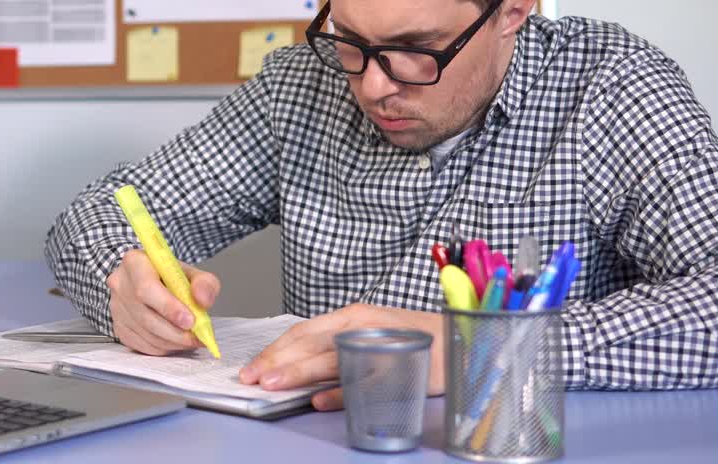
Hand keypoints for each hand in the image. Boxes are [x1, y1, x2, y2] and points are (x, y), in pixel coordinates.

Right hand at [106, 249, 219, 355]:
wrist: (150, 281)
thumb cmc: (169, 277)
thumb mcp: (191, 272)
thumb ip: (204, 282)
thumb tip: (203, 300)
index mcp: (135, 262)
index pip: (146, 288)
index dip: (168, 307)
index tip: (190, 320)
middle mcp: (120, 284)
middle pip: (146, 316)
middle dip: (175, 331)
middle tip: (197, 337)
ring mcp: (116, 307)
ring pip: (145, 334)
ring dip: (172, 342)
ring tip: (192, 339)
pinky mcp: (119, 327)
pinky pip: (142, 345)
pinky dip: (163, 347)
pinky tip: (176, 341)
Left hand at [238, 303, 443, 410]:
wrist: (465, 341)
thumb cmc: (414, 339)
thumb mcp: (370, 335)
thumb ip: (338, 348)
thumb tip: (299, 369)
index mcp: (353, 316)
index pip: (304, 332)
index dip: (275, 350)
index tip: (252, 368)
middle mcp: (363, 326)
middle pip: (311, 344)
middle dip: (277, 361)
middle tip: (252, 378)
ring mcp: (381, 347)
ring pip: (332, 360)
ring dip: (299, 374)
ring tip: (273, 385)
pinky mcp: (400, 369)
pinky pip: (365, 382)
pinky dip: (341, 393)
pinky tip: (319, 401)